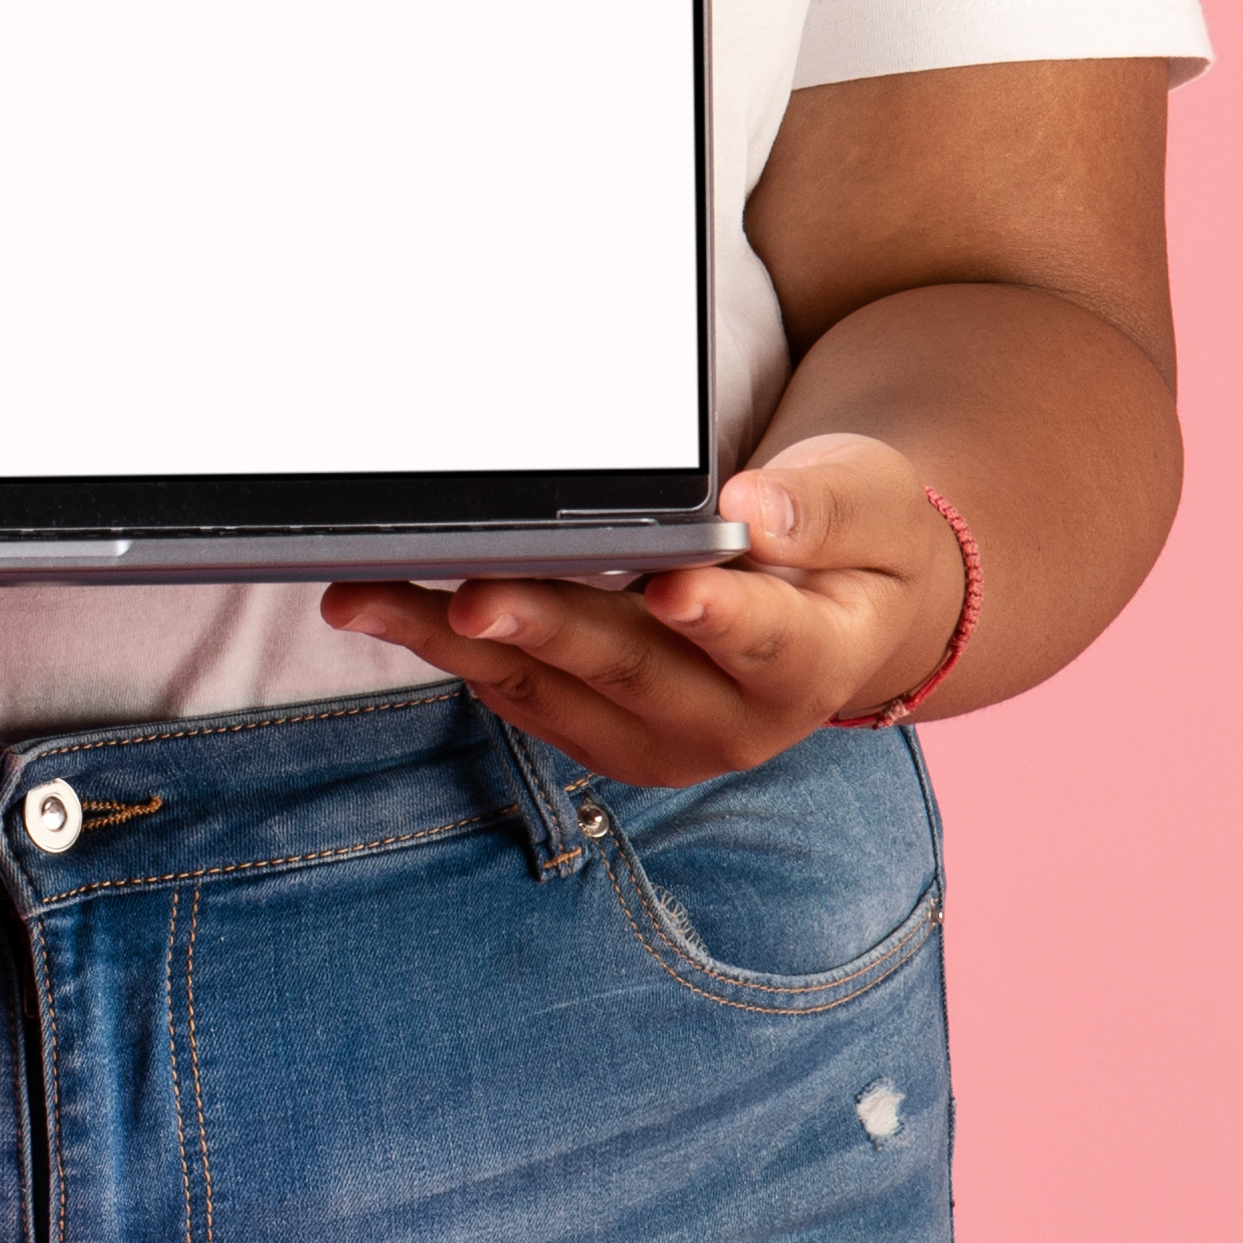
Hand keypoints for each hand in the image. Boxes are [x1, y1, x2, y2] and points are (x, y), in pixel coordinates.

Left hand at [315, 432, 961, 790]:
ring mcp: (658, 740)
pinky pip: (515, 693)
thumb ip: (821, 509)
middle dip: (543, 626)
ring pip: (546, 687)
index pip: (759, 638)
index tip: (668, 587)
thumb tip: (753, 509)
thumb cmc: (856, 537)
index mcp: (812, 664)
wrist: (840, 606)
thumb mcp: (872, 502)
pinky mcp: (599, 735)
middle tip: (472, 594)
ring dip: (451, 641)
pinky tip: (384, 607)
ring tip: (369, 596)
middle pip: (627, 666)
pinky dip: (447, 648)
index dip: (712, 614)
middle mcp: (732, 722)